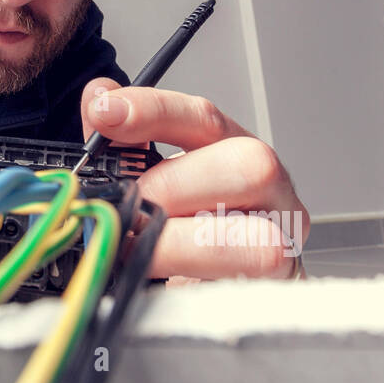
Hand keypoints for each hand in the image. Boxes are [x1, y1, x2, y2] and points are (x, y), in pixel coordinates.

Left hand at [80, 78, 309, 282]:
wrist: (229, 282)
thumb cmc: (190, 226)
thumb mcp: (151, 178)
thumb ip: (123, 143)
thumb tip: (98, 97)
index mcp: (232, 149)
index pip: (202, 116)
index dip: (151, 110)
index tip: (105, 112)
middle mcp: (268, 187)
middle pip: (249, 165)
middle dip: (174, 187)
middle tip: (129, 209)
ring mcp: (285, 235)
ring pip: (260, 234)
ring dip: (184, 243)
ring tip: (140, 248)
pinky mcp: (285, 281)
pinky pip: (256, 284)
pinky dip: (203, 280)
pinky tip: (169, 280)